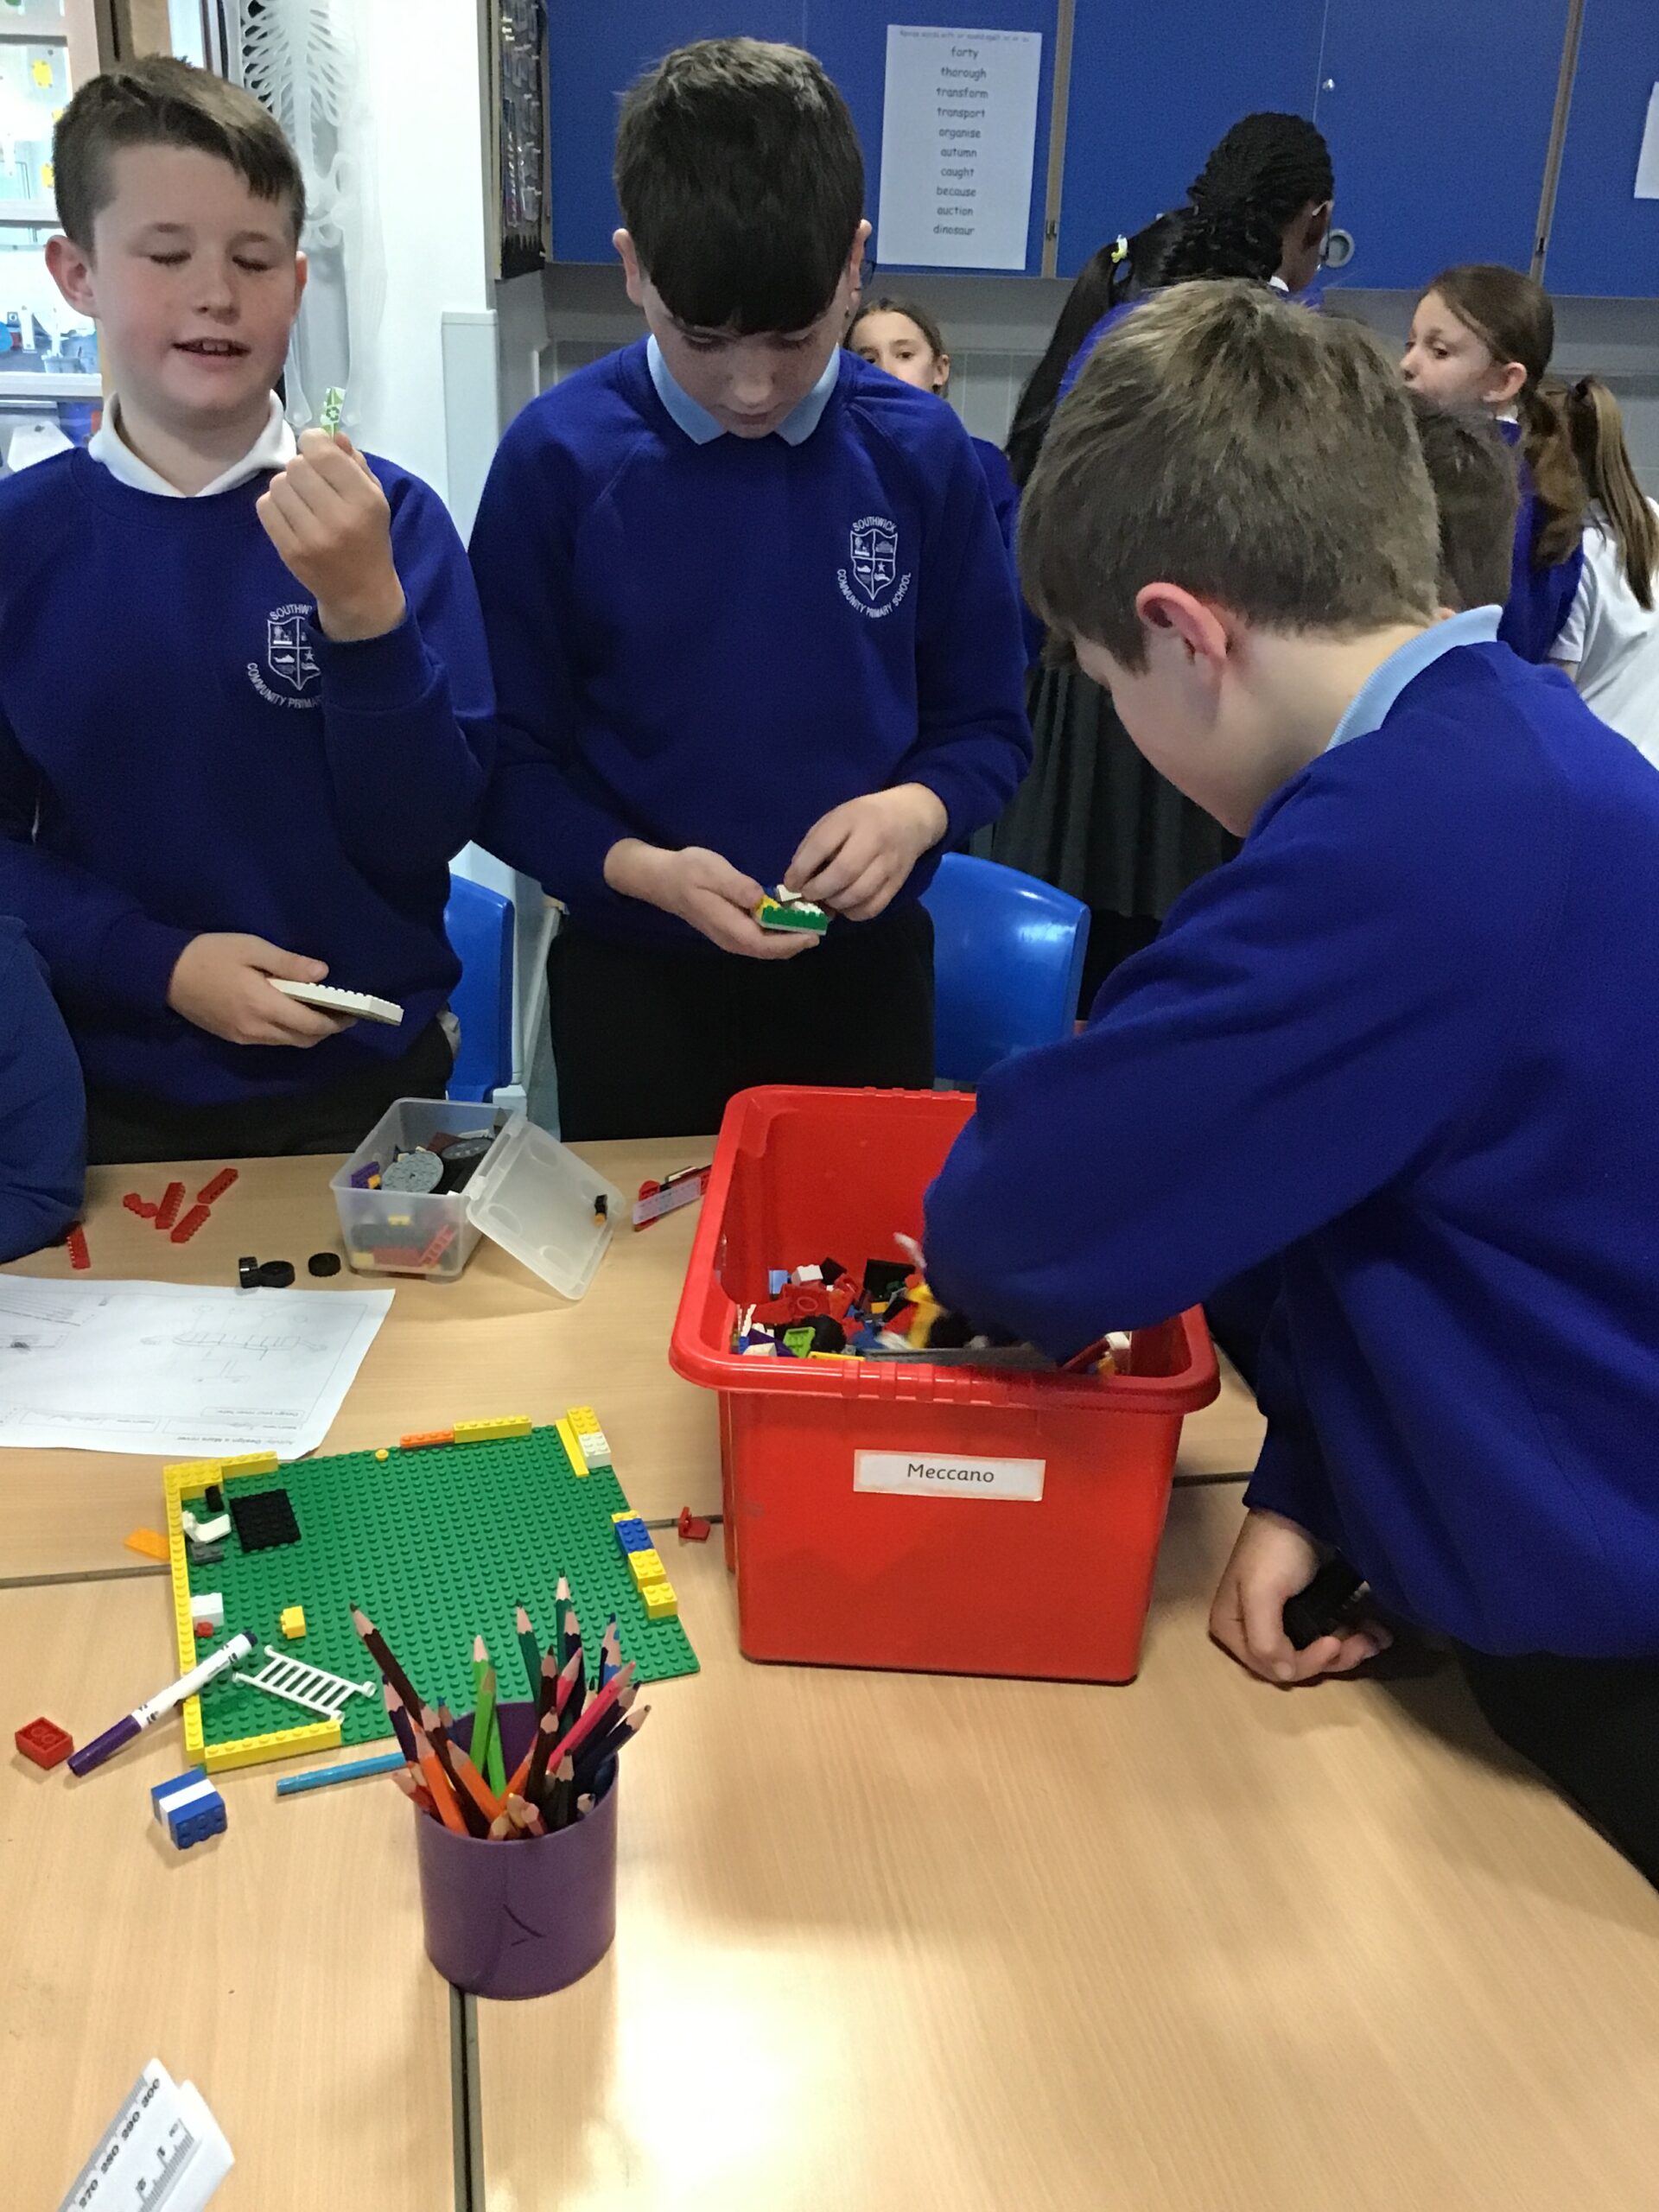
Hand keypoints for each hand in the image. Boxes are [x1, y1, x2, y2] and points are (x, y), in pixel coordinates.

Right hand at [166, 934, 355, 1047]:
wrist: (161, 973)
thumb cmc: (209, 954)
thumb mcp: (251, 948)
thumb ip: (288, 964)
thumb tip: (323, 974)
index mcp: (263, 1006)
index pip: (311, 1025)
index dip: (336, 1022)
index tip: (354, 1012)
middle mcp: (256, 1029)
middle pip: (304, 1039)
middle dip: (326, 1029)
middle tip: (341, 1012)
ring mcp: (244, 1037)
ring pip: (288, 1042)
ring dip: (307, 1032)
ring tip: (319, 1012)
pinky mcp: (233, 1037)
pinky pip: (271, 1040)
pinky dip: (288, 1031)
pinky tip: (290, 1013)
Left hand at [256, 428, 405, 641]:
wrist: (360, 592)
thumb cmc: (368, 537)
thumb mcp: (374, 498)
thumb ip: (355, 463)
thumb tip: (330, 435)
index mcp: (365, 500)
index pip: (322, 452)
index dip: (314, 443)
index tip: (317, 452)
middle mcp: (339, 517)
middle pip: (296, 465)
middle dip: (301, 467)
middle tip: (311, 483)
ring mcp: (312, 537)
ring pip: (278, 484)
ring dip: (287, 487)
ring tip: (301, 501)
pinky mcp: (290, 551)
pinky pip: (265, 507)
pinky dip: (274, 505)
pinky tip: (290, 515)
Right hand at [603, 841, 819, 960]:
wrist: (662, 879)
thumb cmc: (687, 871)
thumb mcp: (712, 871)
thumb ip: (737, 886)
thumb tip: (760, 899)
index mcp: (729, 927)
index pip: (766, 944)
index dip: (792, 942)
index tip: (814, 932)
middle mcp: (732, 939)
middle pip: (770, 951)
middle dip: (797, 942)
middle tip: (822, 926)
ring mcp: (731, 936)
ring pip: (766, 947)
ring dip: (789, 939)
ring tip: (812, 923)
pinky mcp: (731, 929)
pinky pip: (760, 939)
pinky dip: (778, 934)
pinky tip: (790, 919)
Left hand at [785, 785, 947, 920]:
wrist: (910, 818)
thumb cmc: (863, 818)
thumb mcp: (836, 819)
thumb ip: (814, 845)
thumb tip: (796, 879)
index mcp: (852, 818)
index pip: (821, 846)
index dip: (801, 869)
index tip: (791, 883)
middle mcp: (873, 840)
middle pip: (843, 873)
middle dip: (818, 890)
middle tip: (808, 894)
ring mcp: (889, 863)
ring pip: (858, 894)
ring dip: (834, 903)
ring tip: (826, 899)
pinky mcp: (898, 883)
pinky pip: (873, 907)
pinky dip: (853, 912)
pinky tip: (845, 905)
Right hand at [1209, 1508, 1390, 1684]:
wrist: (1302, 1505)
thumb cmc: (1276, 1549)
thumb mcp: (1261, 1592)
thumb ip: (1265, 1640)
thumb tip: (1284, 1673)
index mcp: (1232, 1629)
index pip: (1271, 1668)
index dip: (1305, 1663)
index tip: (1333, 1642)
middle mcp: (1255, 1630)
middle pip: (1298, 1664)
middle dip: (1334, 1657)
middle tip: (1363, 1642)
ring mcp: (1284, 1620)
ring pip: (1319, 1653)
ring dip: (1350, 1649)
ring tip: (1374, 1635)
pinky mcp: (1311, 1608)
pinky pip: (1333, 1635)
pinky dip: (1356, 1636)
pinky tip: (1376, 1631)